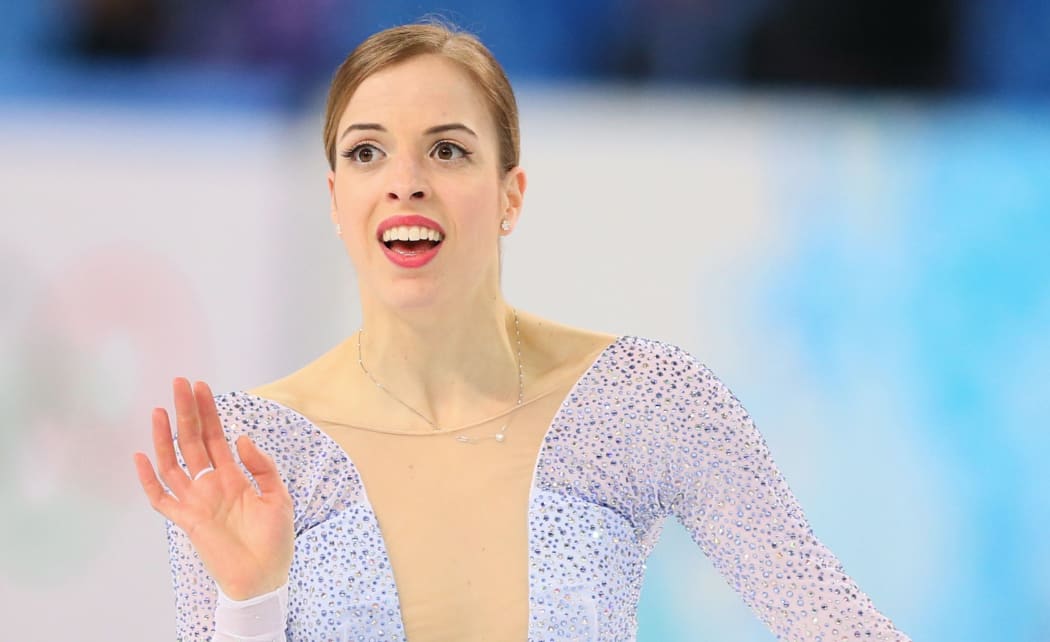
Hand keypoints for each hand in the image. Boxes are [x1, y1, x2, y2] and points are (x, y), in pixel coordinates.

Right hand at [134, 378, 294, 599]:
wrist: (264, 578)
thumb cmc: (275, 541)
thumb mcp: (279, 496)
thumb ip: (261, 467)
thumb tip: (240, 439)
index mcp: (233, 477)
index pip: (216, 437)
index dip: (209, 412)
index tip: (201, 387)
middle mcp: (211, 485)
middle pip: (193, 442)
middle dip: (187, 412)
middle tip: (179, 383)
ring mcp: (196, 501)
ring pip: (174, 463)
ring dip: (165, 437)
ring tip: (160, 410)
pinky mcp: (187, 521)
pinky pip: (161, 499)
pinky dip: (148, 480)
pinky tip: (141, 458)